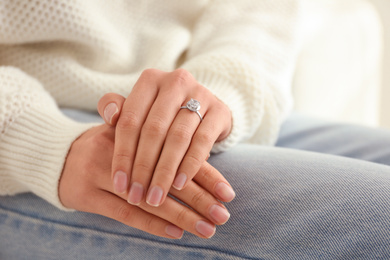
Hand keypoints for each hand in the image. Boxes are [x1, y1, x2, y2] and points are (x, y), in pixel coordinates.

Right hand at [59, 124, 233, 238]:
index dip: (205, 174)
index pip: (178, 154)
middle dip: (199, 199)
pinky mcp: (87, 194)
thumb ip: (161, 137)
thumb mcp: (130, 130)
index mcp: (135, 129)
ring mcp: (100, 173)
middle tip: (223, 216)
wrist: (60, 156)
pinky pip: (124, 214)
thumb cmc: (108, 144)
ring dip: (181, 216)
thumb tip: (202, 148)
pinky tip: (176, 233)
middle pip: (168, 178)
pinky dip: (152, 224)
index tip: (227, 193)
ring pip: (149, 199)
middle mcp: (118, 150)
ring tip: (207, 229)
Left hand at [97, 69, 231, 206]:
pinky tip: (179, 184)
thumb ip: (118, 110)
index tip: (119, 185)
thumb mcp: (140, 109)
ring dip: (165, 172)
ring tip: (156, 197)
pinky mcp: (219, 111)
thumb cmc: (163, 114)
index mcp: (150, 80)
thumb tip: (110, 117)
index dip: (122, 155)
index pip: (130, 121)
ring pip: (177, 138)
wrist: (203, 108)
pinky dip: (189, 165)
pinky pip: (202, 142)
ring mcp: (200, 94)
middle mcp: (175, 82)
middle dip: (143, 168)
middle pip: (153, 131)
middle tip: (137, 197)